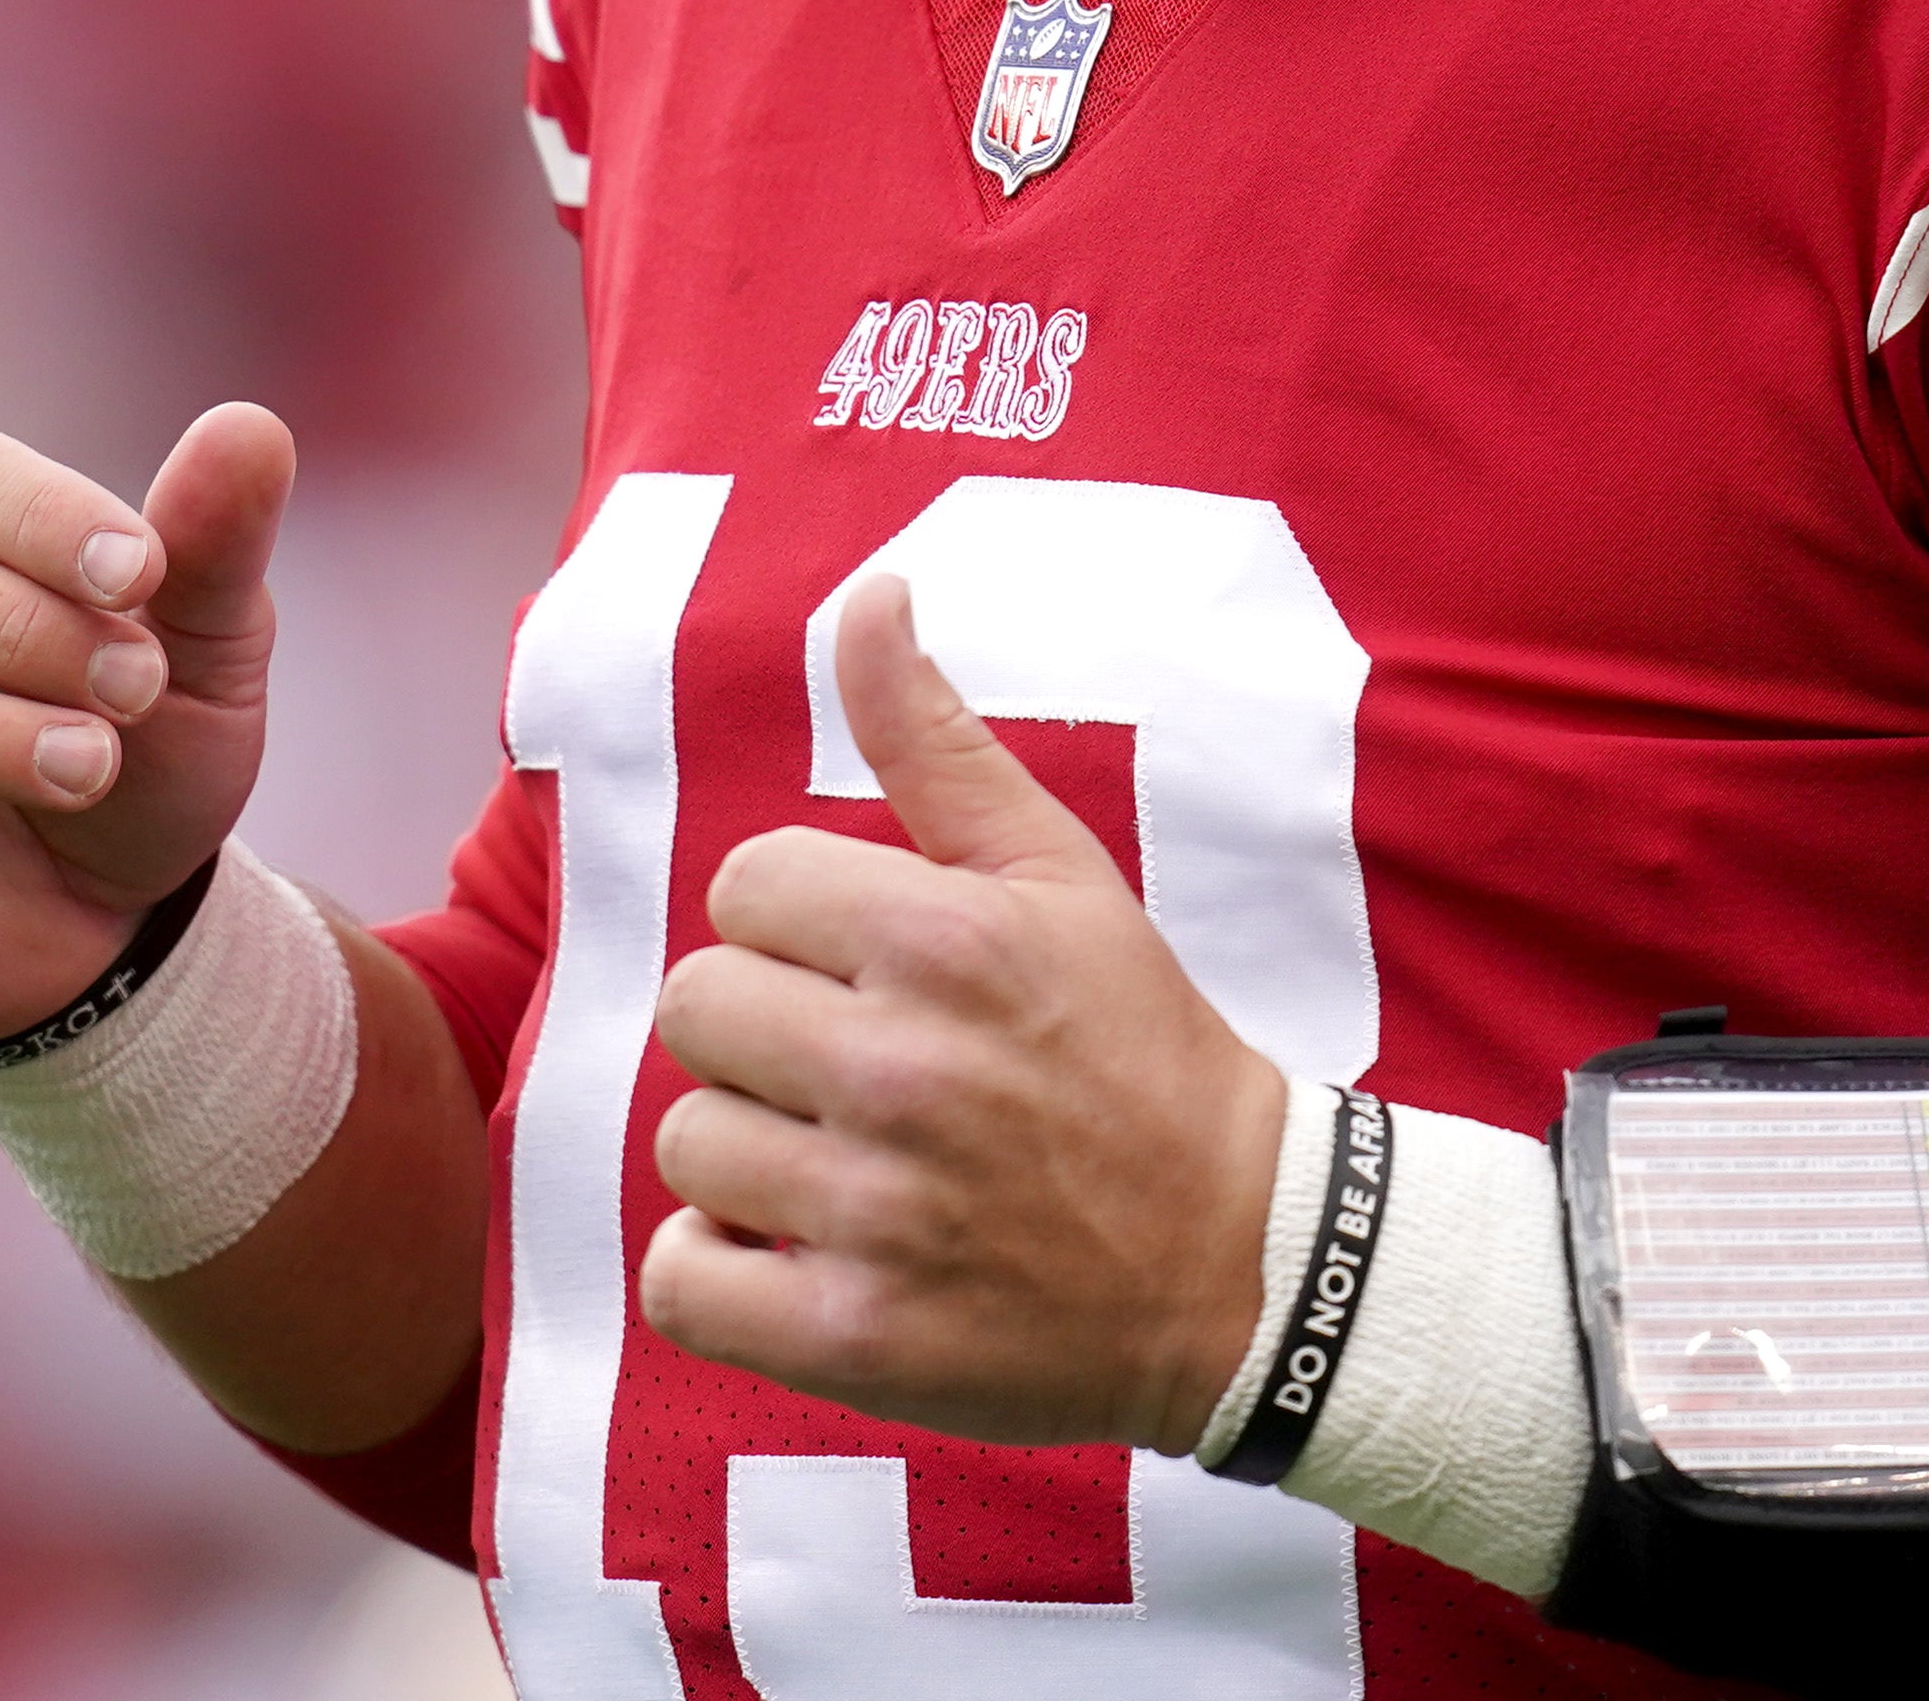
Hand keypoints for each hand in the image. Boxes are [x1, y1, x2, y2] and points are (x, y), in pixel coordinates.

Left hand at [640, 576, 1289, 1453]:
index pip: (746, 885)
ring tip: (844, 1164)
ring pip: (688, 1139)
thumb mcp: (1058, 874)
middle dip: (765, 1033)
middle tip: (857, 1070)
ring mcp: (877, 1211)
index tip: (877, 972)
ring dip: (749, 1155)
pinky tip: (797, 1250)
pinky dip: (718, 1273)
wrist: (1244, 1268)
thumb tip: (870, 591)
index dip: (801, 927)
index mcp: (944, 938)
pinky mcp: (856, 1337)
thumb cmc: (1135, 1053)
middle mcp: (902, 1069)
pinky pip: (684, 1280)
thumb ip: (935, 739)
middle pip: (697, 1006)